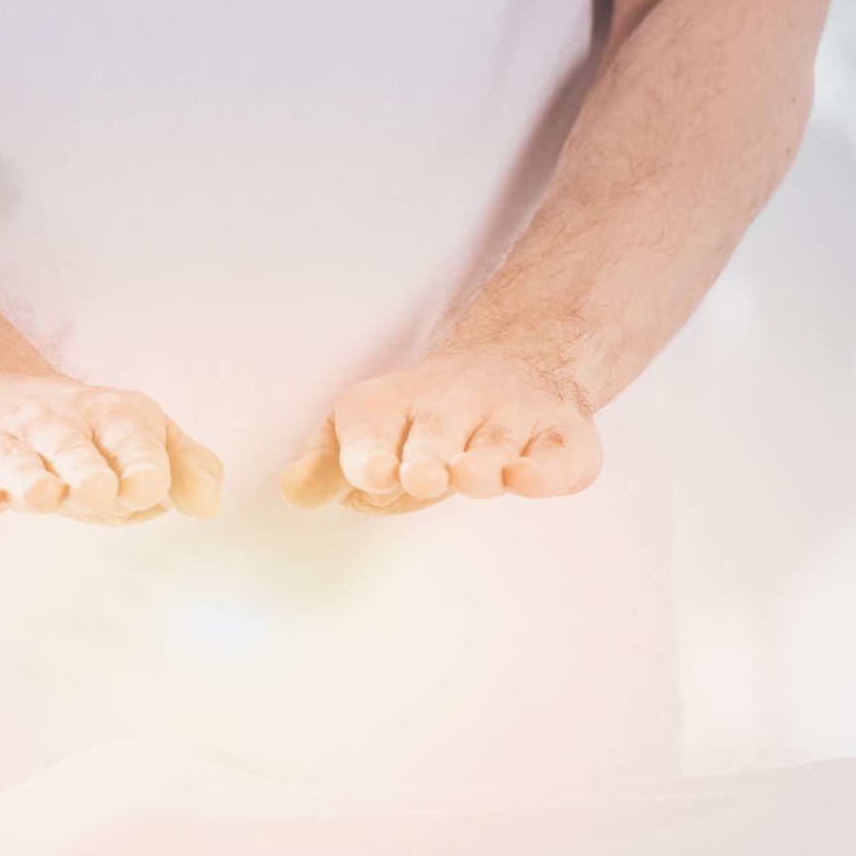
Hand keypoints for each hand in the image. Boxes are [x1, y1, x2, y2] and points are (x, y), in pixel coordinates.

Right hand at [0, 371, 225, 526]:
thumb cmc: (72, 438)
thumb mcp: (134, 439)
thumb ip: (183, 467)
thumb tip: (208, 505)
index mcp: (102, 418)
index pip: (128, 433)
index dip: (140, 459)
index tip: (149, 486)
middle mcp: (45, 427)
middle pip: (67, 446)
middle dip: (84, 468)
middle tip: (101, 492)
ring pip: (8, 460)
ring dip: (27, 477)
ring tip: (46, 495)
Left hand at [278, 348, 602, 515]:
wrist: (516, 365)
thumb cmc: (417, 426)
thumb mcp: (361, 436)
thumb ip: (324, 467)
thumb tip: (294, 490)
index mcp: (389, 408)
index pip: (371, 428)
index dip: (370, 454)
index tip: (373, 475)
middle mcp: (452, 404)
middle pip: (436, 430)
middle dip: (428, 456)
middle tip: (421, 478)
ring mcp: (510, 419)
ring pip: (497, 443)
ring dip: (484, 463)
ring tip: (471, 477)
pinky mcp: (561, 439)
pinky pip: (558, 454)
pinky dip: (547, 469)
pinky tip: (530, 479)